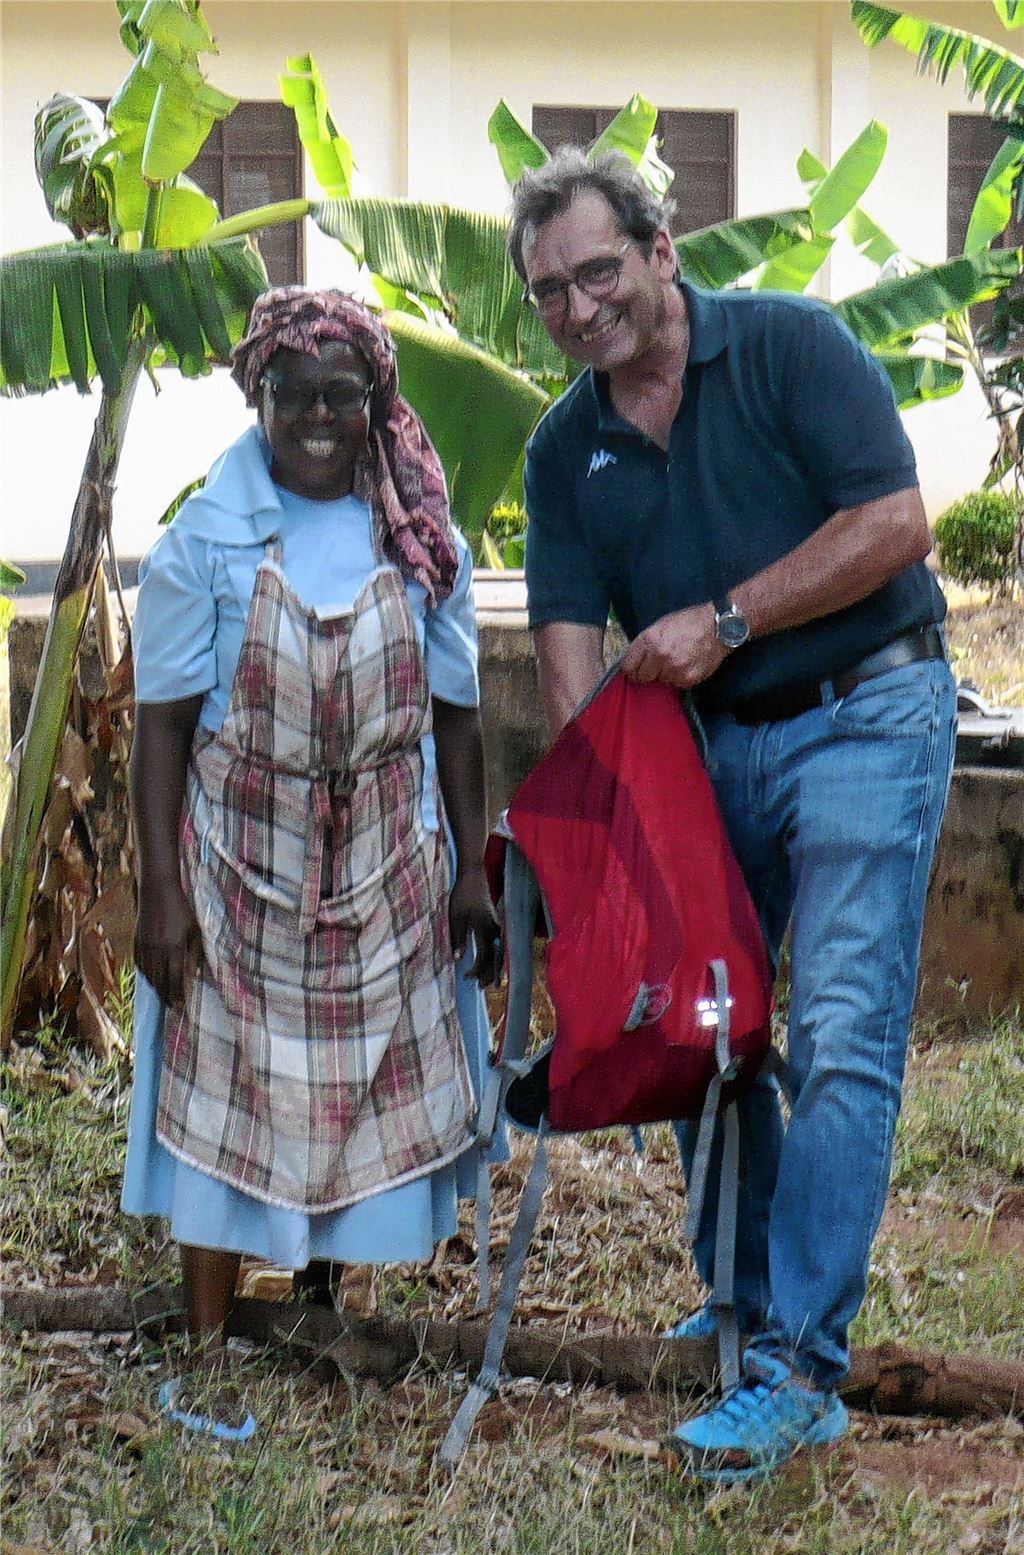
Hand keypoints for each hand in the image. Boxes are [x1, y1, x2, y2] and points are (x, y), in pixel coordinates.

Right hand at [134, 877, 201, 1007]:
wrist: (157, 891)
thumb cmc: (181, 910)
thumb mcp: (195, 931)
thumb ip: (196, 954)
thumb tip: (196, 975)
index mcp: (173, 948)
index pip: (174, 979)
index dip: (177, 995)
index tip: (181, 1006)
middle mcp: (157, 950)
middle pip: (160, 981)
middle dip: (166, 997)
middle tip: (173, 1007)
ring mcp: (144, 946)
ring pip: (148, 975)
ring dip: (156, 988)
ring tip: (164, 996)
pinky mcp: (136, 942)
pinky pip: (140, 965)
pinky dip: (146, 975)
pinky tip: (152, 979)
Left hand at [448, 863, 499, 984]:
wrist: (475, 875)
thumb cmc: (462, 895)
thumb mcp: (455, 917)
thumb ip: (457, 939)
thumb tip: (458, 960)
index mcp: (485, 929)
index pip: (484, 957)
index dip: (476, 971)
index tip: (466, 978)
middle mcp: (496, 929)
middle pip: (497, 958)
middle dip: (490, 974)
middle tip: (482, 987)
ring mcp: (499, 925)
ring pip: (501, 951)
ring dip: (495, 966)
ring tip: (488, 979)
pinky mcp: (498, 922)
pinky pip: (501, 943)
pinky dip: (497, 955)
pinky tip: (492, 960)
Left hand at [620, 603, 726, 688]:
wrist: (718, 627)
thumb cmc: (689, 623)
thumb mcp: (661, 625)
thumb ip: (645, 643)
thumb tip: (633, 659)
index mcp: (650, 639)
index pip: (628, 666)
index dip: (631, 668)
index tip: (634, 668)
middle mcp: (660, 655)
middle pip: (642, 677)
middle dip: (647, 672)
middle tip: (657, 665)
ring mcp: (674, 669)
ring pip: (659, 681)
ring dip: (664, 675)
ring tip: (677, 660)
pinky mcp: (687, 679)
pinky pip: (675, 684)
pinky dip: (678, 677)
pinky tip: (686, 664)